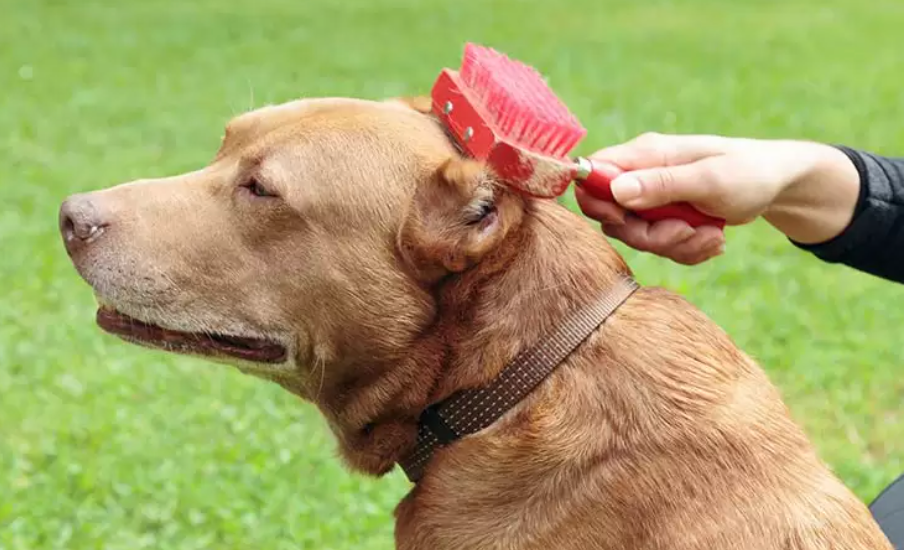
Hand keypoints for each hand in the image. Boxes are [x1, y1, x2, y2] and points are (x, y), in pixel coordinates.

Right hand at [576, 133, 860, 264]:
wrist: (779, 185)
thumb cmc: (748, 172)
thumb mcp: (708, 179)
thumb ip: (661, 185)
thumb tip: (615, 190)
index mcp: (645, 155)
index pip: (593, 172)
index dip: (596, 200)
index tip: (623, 218)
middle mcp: (642, 176)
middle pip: (613, 216)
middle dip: (648, 235)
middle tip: (685, 230)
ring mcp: (653, 199)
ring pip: (638, 237)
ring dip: (675, 245)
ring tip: (710, 234)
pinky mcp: (666, 219)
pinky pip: (660, 247)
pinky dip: (687, 251)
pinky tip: (713, 238)